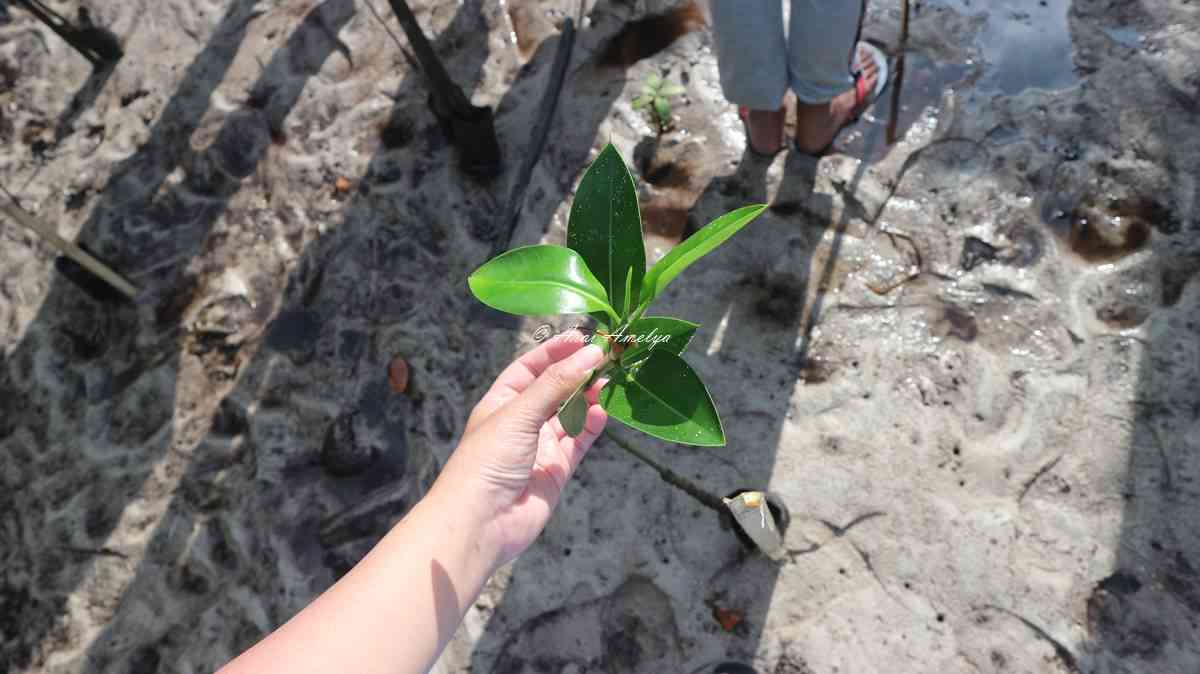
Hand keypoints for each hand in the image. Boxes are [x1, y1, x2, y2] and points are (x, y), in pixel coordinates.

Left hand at [431, 332, 608, 568]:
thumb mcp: (519, 413)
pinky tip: (603, 413)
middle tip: (605, 356)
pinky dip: (592, 427)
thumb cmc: (486, 461)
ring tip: (607, 382)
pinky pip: (579, 442)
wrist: (480, 523)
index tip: (583, 337)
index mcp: (501, 402)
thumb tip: (589, 354)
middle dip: (578, 372)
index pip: (530, 367)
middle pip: (555, 389)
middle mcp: (520, 422)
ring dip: (589, 398)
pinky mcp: (556, 471)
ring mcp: (539, 447)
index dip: (555, 351)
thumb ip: (556, 383)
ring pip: (570, 415)